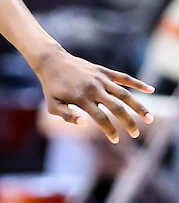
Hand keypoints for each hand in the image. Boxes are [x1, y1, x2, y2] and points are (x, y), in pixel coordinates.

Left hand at [36, 46, 153, 144]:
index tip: (115, 140)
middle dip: (128, 122)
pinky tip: (151, 90)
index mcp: (82, 99)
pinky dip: (138, 84)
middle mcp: (94, 89)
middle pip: (117, 108)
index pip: (101, 118)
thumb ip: (67, 116)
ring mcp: (101, 79)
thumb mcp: (52, 105)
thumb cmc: (52, 87)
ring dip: (139, 107)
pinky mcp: (104, 71)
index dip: (110, 130)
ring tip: (149, 118)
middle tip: (136, 134)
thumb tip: (84, 123)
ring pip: (125, 94)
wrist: (53, 62)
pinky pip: (124, 78)